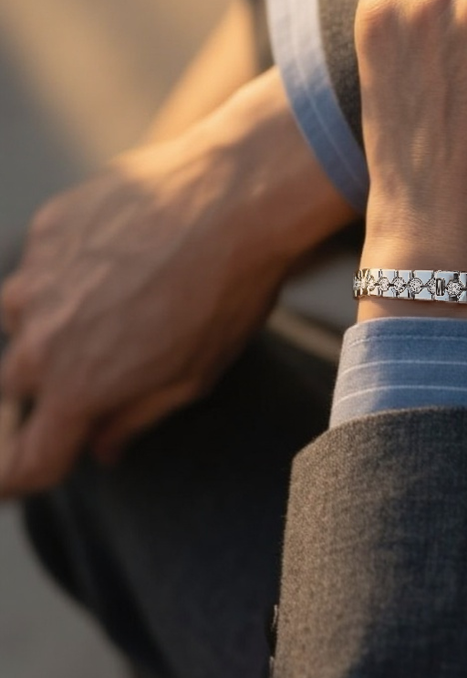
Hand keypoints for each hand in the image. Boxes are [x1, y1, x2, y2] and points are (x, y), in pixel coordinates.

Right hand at [0, 69, 354, 495]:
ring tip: (103, 307)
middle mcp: (42, 338)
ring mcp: (38, 277)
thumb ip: (134, 418)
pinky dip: (63, 269)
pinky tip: (112, 256)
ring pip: (16, 317)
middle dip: (40, 390)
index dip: (17, 478)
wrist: (234, 198)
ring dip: (46, 322)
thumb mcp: (192, 378)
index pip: (23, 462)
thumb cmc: (225, 296)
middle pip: (12, 387)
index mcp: (77, 391)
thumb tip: (103, 446)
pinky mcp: (48, 227)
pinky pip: (39, 262)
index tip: (21, 476)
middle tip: (85, 372)